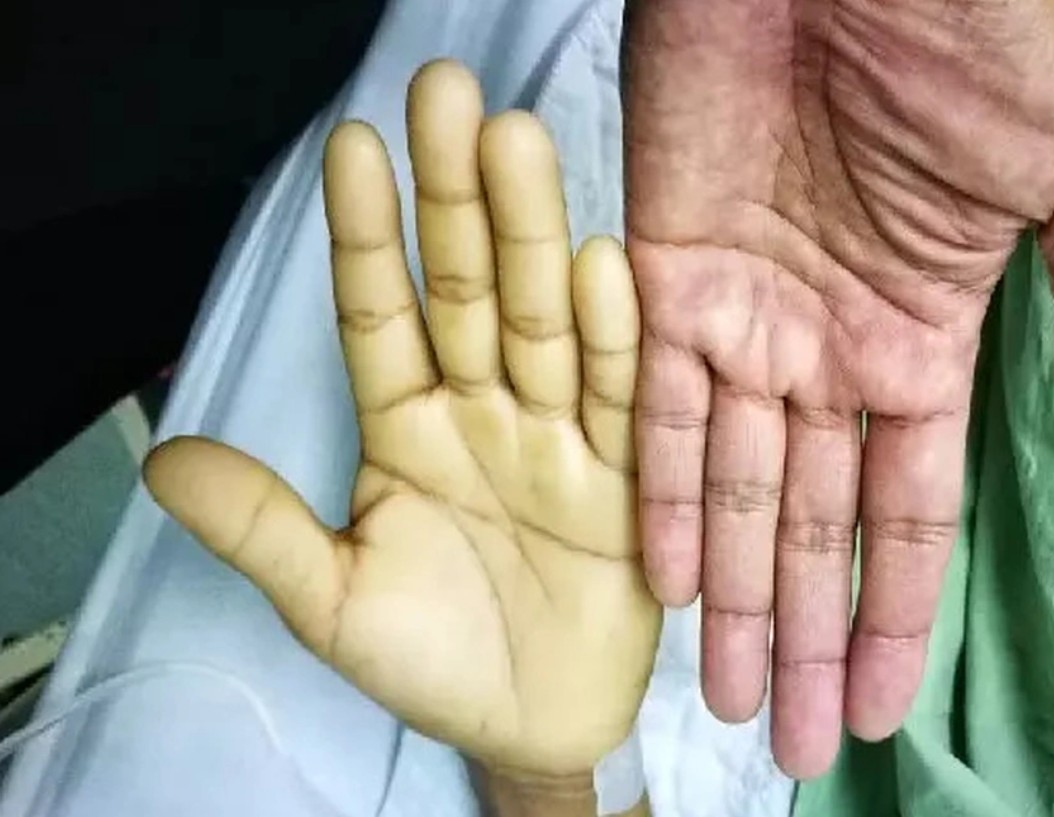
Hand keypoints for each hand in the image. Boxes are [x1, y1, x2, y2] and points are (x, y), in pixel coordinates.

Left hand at [144, 60, 659, 785]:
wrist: (535, 724)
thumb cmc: (432, 659)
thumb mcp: (332, 600)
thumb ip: (262, 528)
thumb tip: (160, 460)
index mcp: (407, 426)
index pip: (382, 315)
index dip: (367, 234)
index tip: (353, 145)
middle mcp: (484, 409)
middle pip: (469, 290)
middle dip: (457, 195)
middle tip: (448, 92)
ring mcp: (557, 433)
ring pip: (544, 321)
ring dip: (532, 235)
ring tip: (517, 142)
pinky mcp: (627, 473)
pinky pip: (618, 398)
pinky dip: (613, 335)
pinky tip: (599, 260)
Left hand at [623, 0, 1053, 775]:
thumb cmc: (978, 37)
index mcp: (925, 341)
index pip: (911, 512)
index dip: (898, 612)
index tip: (887, 706)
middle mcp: (831, 352)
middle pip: (819, 529)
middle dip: (811, 635)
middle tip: (798, 743)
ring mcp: (749, 322)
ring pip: (740, 494)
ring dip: (738, 598)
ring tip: (734, 697)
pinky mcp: (666, 280)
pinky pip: (662, 414)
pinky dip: (664, 498)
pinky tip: (671, 585)